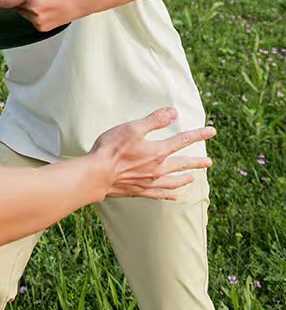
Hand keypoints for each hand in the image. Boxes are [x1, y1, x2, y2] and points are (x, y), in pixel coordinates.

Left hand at [0, 0, 90, 31]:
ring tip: (45, 0)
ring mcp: (36, 19)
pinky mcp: (42, 27)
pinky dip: (36, 15)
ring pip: (23, 14)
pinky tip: (49, 8)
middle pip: (14, 6)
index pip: (4, 0)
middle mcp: (31, 8)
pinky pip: (31, 20)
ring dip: (28, 8)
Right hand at [90, 106, 214, 199]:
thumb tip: (173, 112)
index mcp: (157, 151)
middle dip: (197, 162)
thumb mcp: (132, 128)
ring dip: (186, 178)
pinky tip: (176, 196)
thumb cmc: (112, 149)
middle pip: (182, 164)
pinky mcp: (141, 191)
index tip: (212, 131)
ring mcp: (150, 182)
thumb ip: (154, 120)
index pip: (182, 140)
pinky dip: (172, 195)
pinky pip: (162, 194)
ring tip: (193, 177)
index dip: (198, 134)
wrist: (97, 175)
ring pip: (175, 181)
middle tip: (209, 162)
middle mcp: (158, 169)